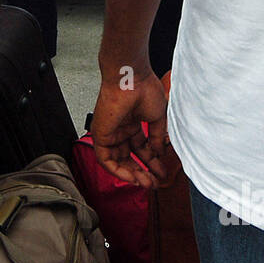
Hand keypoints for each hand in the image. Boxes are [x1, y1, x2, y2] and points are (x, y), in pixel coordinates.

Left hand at [90, 68, 171, 189]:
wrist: (131, 79)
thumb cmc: (144, 90)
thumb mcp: (156, 118)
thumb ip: (156, 137)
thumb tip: (159, 153)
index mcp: (132, 123)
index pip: (141, 148)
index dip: (152, 162)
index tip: (162, 172)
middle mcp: (120, 130)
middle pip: (130, 157)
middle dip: (143, 171)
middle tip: (155, 183)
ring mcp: (110, 133)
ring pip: (118, 161)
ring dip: (132, 174)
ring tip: (147, 183)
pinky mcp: (100, 135)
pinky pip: (106, 160)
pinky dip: (118, 171)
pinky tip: (133, 178)